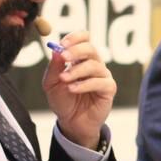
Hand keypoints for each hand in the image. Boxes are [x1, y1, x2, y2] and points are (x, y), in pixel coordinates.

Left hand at [42, 31, 115, 149]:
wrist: (71, 122)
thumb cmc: (63, 100)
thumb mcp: (51, 83)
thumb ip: (54, 67)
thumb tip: (55, 50)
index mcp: (80, 58)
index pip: (84, 38)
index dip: (75, 38)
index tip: (62, 44)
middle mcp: (94, 64)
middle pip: (91, 48)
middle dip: (76, 51)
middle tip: (64, 57)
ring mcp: (102, 76)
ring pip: (94, 65)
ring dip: (77, 71)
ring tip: (64, 79)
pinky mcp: (108, 89)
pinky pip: (100, 82)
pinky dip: (85, 84)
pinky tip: (72, 89)